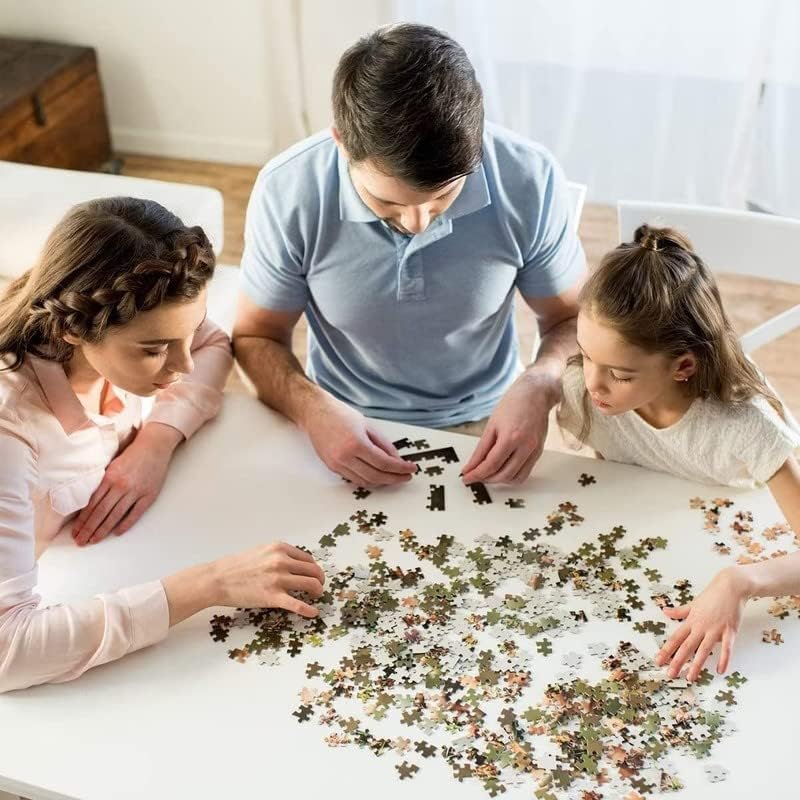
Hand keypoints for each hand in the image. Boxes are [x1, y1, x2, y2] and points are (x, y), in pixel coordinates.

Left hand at [72, 423, 182, 545]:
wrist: (155, 446)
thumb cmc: (132, 453)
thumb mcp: (112, 464)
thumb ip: (102, 481)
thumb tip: (90, 501)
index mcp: (109, 477)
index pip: (92, 504)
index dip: (82, 520)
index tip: (76, 531)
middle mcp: (121, 486)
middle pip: (101, 512)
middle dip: (89, 529)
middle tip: (80, 541)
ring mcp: (135, 492)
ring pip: (115, 515)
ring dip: (103, 530)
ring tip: (93, 540)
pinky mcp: (149, 495)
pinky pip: (135, 514)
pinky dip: (125, 524)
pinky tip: (116, 532)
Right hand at [164, 542, 325, 623]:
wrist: (217, 579)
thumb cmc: (236, 566)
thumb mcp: (261, 551)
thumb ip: (279, 555)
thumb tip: (295, 564)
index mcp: (279, 548)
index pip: (307, 559)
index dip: (314, 569)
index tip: (314, 576)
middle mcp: (281, 561)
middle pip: (313, 571)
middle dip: (319, 580)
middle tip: (319, 588)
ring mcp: (278, 579)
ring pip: (310, 585)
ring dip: (317, 592)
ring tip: (316, 597)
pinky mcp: (272, 597)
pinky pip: (297, 604)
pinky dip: (308, 610)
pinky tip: (314, 613)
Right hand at [301, 394, 415, 486]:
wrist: (316, 413)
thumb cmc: (340, 415)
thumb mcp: (368, 426)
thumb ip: (384, 444)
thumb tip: (396, 459)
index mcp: (356, 444)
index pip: (384, 463)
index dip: (400, 468)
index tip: (411, 469)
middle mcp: (345, 457)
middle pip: (376, 476)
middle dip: (394, 478)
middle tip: (406, 476)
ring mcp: (337, 464)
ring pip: (365, 481)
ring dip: (382, 482)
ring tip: (393, 477)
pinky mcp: (332, 467)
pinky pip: (354, 479)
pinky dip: (368, 479)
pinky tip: (377, 475)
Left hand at [461, 371, 556, 484]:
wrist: (536, 394)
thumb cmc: (513, 404)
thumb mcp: (492, 425)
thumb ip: (481, 449)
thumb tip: (471, 465)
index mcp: (511, 437)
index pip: (491, 464)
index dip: (476, 474)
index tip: (466, 477)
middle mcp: (525, 446)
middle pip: (503, 474)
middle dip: (486, 479)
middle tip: (475, 476)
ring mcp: (534, 450)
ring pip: (515, 478)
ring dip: (499, 480)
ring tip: (488, 474)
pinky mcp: (538, 452)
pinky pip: (525, 473)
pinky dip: (512, 476)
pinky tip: (502, 471)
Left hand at [655, 567, 750, 680]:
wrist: (731, 586)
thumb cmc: (712, 595)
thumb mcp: (693, 603)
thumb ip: (679, 611)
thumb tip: (664, 611)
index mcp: (691, 621)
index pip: (675, 638)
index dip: (666, 650)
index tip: (658, 660)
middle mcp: (700, 627)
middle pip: (686, 646)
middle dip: (677, 661)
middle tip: (670, 674)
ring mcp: (715, 629)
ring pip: (703, 650)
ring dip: (697, 664)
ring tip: (690, 677)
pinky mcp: (730, 631)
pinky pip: (727, 648)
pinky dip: (724, 659)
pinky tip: (720, 670)